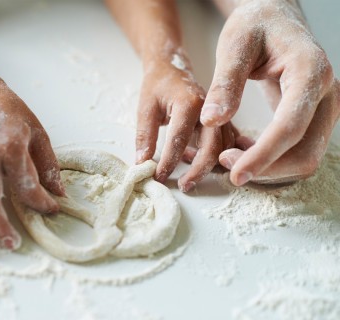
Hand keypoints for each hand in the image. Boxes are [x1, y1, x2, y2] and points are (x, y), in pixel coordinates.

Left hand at [136, 54, 238, 190]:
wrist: (172, 68)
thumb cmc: (157, 86)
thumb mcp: (145, 107)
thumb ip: (145, 135)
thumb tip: (142, 162)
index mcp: (189, 102)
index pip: (179, 138)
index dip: (169, 161)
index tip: (159, 176)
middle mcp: (209, 110)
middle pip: (212, 147)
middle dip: (198, 171)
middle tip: (183, 186)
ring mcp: (220, 115)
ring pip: (224, 148)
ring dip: (210, 167)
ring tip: (190, 179)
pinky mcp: (223, 121)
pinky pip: (227, 144)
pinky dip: (218, 158)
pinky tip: (199, 164)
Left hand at [202, 0, 339, 184]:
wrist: (274, 18)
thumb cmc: (255, 26)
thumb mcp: (233, 46)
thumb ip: (225, 83)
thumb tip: (212, 121)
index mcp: (309, 71)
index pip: (291, 126)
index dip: (263, 155)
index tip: (235, 174)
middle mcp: (325, 93)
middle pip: (305, 152)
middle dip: (266, 168)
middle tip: (224, 163)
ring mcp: (322, 108)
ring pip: (303, 158)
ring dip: (268, 168)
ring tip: (229, 156)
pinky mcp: (312, 117)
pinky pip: (297, 150)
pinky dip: (271, 160)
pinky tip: (241, 149)